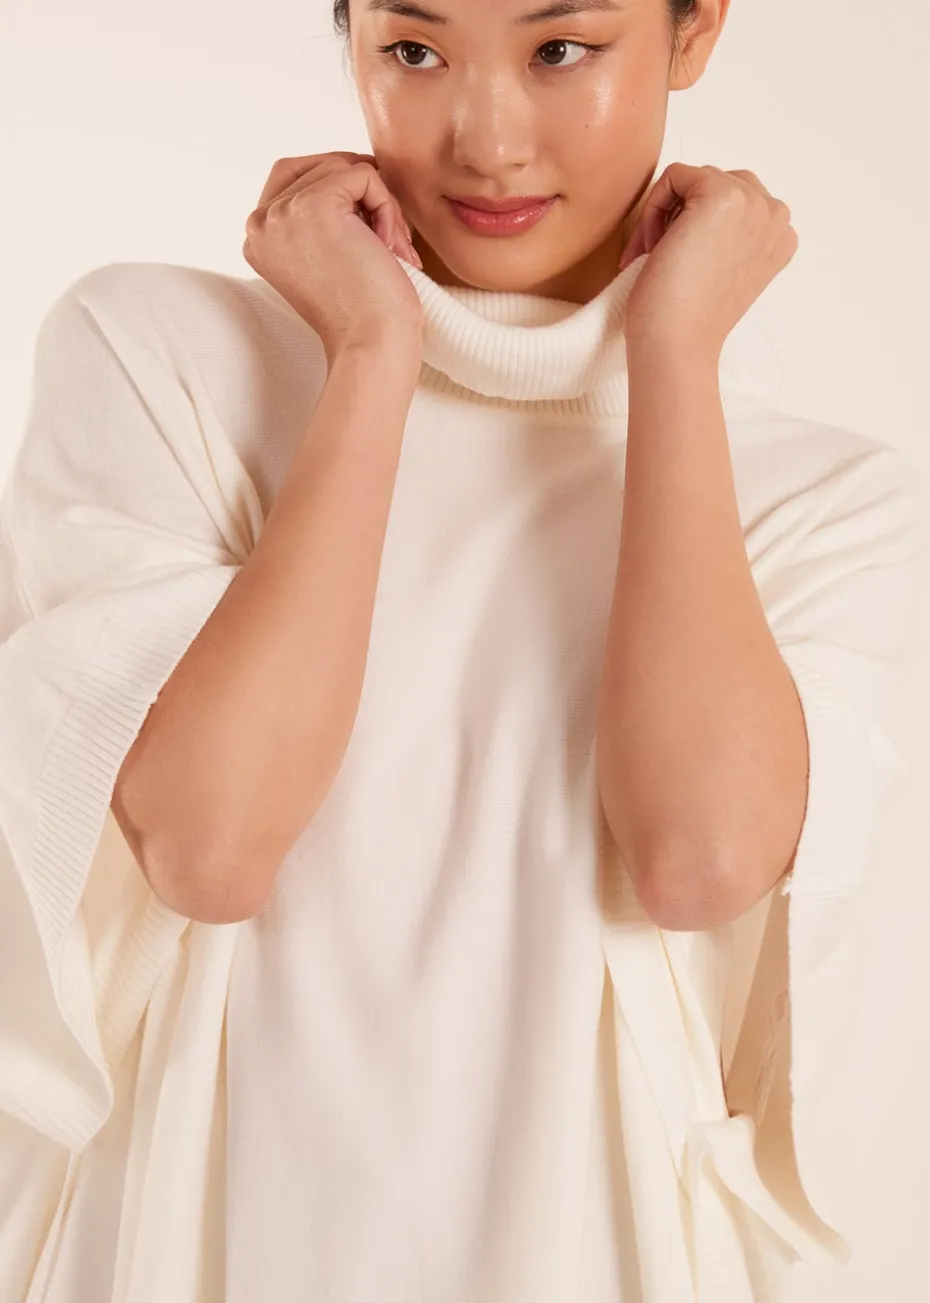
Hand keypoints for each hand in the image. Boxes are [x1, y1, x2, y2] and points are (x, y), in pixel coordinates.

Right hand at [243, 152, 424, 365]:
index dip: (341, 195)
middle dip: (360, 195)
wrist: (372, 345)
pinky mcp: (314, 204)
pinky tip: (392, 248)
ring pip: (344, 169)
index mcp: (257, 238)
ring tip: (394, 250)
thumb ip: (319, 218)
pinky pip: (365, 176)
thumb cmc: (362, 314)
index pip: (295, 179)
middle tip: (389, 242)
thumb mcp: (326, 259)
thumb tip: (354, 167)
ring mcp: (281, 211)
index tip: (369, 239)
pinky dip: (389, 207)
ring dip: (381, 205)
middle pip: (317, 166)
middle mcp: (259, 223)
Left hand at [618, 163, 798, 358]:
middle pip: (717, 182)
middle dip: (679, 214)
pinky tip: (649, 248)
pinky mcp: (722, 194)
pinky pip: (674, 175)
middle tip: (654, 256)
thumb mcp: (721, 269)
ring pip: (695, 178)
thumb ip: (727, 235)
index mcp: (782, 237)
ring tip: (651, 254)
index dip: (695, 226)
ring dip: (664, 212)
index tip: (674, 261)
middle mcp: (777, 216)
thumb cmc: (686, 321)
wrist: (677, 345)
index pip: (736, 201)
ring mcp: (754, 203)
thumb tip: (692, 206)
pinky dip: (652, 207)